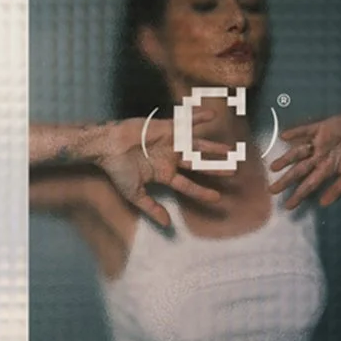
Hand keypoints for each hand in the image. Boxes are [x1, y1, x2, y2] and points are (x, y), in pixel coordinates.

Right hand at [92, 117, 230, 229]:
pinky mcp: (167, 128)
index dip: (203, 192)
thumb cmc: (119, 170)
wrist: (107, 146)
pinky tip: (213, 115)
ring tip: (230, 150)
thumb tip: (167, 225)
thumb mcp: (135, 194)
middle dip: (215, 169)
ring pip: (197, 145)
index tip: (218, 198)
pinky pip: (186, 122)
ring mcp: (171, 143)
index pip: (189, 186)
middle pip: (198, 165)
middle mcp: (171, 158)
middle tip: (234, 172)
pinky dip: (198, 118)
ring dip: (213, 147)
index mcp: (164, 174)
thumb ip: (151, 208)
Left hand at [270, 111, 340, 209]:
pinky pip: (306, 130)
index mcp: (327, 168)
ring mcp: (318, 143)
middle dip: (286, 181)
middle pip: (299, 171)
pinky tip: (284, 137)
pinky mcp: (320, 128)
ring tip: (273, 168)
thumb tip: (323, 204)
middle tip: (272, 191)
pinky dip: (296, 133)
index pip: (309, 184)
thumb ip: (339, 187)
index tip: (288, 207)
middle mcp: (319, 157)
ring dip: (286, 159)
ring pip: (298, 153)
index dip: (299, 195)